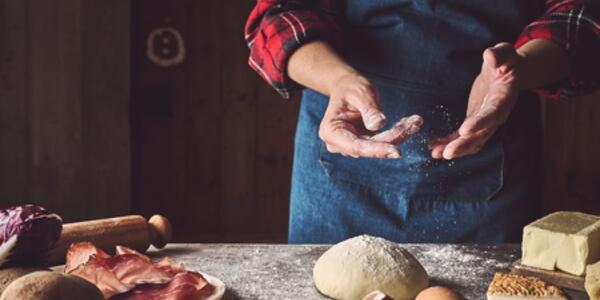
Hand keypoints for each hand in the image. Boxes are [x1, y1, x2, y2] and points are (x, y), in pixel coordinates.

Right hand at [319, 71, 422, 158]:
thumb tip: (378, 125)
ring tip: (415, 121)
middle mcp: (338, 143)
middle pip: (369, 147)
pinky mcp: (362, 144)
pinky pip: (382, 142)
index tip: (396, 151)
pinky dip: (397, 132)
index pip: (355, 146)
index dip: (376, 150)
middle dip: (393, 137)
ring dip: (398, 134)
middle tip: (414, 124)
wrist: (347, 87)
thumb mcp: (360, 93)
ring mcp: (350, 145)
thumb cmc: (351, 88)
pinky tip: (410, 123)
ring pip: (379, 145)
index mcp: (330, 131)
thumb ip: (369, 109)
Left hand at [428, 42, 521, 159]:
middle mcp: (497, 115)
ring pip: (472, 141)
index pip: (492, 113)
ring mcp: (486, 122)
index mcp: (504, 98)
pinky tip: (433, 146)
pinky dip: (448, 142)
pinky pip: (462, 137)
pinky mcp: (475, 123)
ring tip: (435, 154)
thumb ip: (499, 54)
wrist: (507, 72)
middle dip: (463, 145)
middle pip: (481, 135)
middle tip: (446, 153)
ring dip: (454, 149)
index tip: (464, 131)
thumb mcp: (505, 53)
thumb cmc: (505, 61)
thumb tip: (490, 55)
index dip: (480, 123)